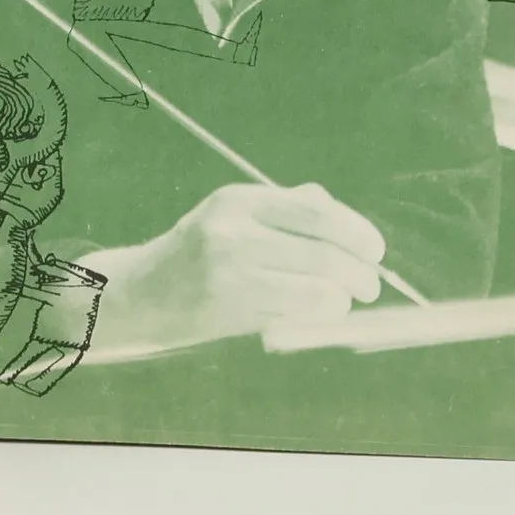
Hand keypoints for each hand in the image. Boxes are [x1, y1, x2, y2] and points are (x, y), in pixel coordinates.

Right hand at [81, 182, 383, 354]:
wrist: (139, 293)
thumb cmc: (197, 255)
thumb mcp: (232, 218)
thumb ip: (285, 211)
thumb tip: (343, 219)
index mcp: (238, 200)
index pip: (316, 211)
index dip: (357, 232)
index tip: (374, 251)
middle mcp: (233, 230)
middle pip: (324, 251)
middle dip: (360, 273)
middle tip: (369, 285)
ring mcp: (229, 270)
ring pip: (317, 287)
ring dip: (342, 298)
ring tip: (343, 301)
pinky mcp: (229, 306)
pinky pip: (296, 312)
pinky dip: (318, 315)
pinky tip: (314, 313)